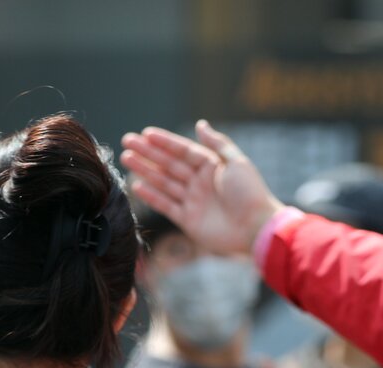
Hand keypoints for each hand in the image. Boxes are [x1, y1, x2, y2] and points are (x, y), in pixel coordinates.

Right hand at [120, 120, 283, 255]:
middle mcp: (201, 182)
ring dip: (146, 171)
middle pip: (170, 165)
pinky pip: (166, 206)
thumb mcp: (236, 162)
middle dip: (148, 153)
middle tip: (127, 142)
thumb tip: (201, 124)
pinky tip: (137, 185)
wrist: (256, 228)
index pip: (183, 150)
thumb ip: (217, 143)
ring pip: (165, 183)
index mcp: (212, 167)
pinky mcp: (189, 220)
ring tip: (126, 159)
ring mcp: (193, 201)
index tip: (145, 134)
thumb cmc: (250, 193)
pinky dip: (152, 196)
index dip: (165, 142)